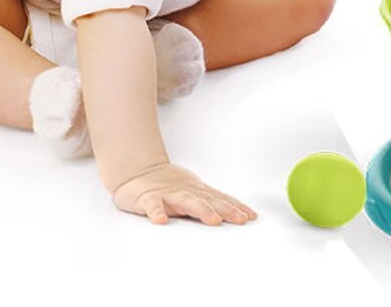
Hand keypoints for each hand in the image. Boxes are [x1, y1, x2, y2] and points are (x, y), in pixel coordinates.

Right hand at [113, 162, 256, 225]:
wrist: (138, 171)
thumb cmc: (170, 185)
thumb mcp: (193, 192)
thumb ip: (211, 201)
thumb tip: (238, 212)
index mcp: (197, 192)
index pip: (221, 199)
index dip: (236, 207)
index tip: (252, 216)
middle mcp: (186, 192)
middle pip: (209, 200)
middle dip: (226, 209)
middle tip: (241, 219)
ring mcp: (168, 194)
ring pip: (186, 201)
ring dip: (201, 210)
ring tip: (213, 220)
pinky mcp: (148, 198)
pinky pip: (153, 205)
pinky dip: (157, 212)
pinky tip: (161, 221)